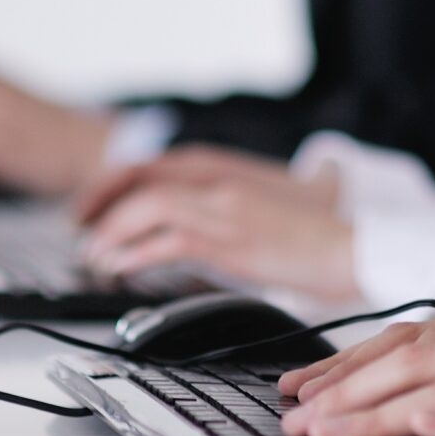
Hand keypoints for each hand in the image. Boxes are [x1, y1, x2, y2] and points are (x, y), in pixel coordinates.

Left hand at [77, 146, 358, 300]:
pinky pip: (170, 240)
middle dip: (101, 208)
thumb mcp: (257, 216)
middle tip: (82, 238)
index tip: (89, 211)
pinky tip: (120, 269)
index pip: (153, 166)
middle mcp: (219, 183)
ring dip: (112, 234)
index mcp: (224, 173)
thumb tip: (182, 238)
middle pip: (142, 181)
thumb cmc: (311, 239)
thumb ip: (219, 216)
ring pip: (148, 207)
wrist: (352, 247)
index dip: (112, 186)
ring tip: (96, 259)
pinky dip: (136, 253)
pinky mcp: (232, 240)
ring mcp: (225, 209)